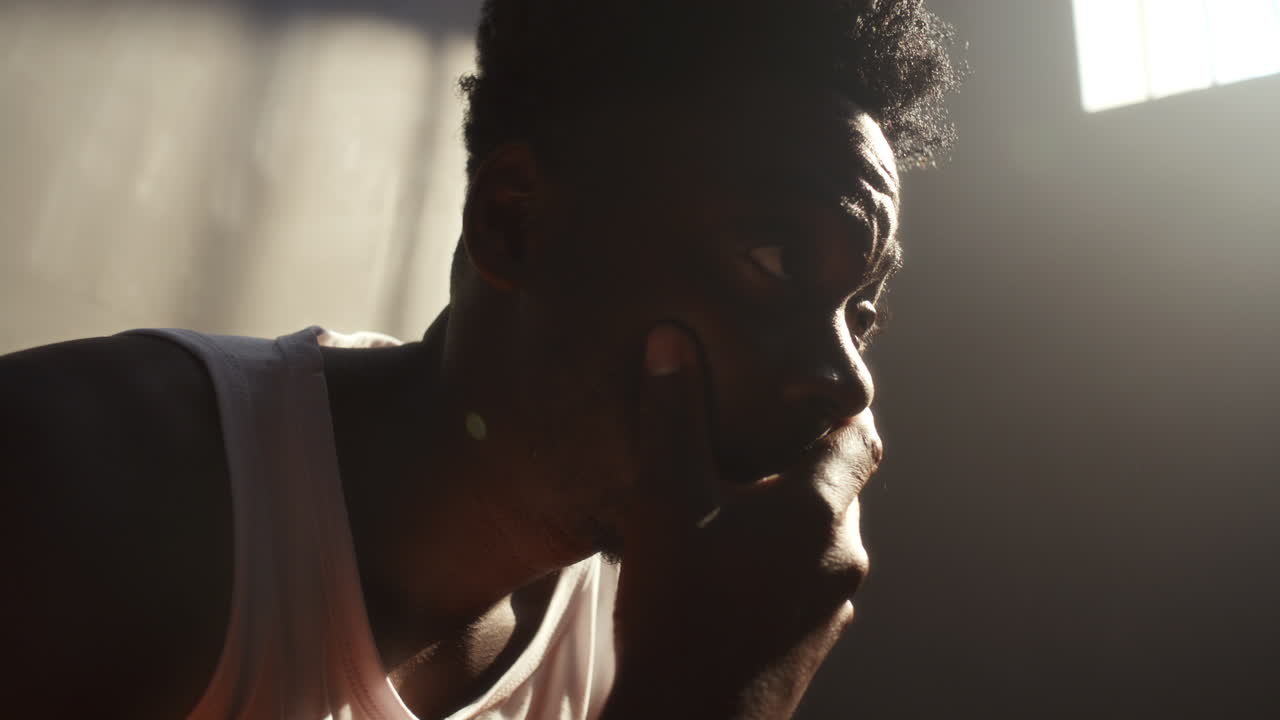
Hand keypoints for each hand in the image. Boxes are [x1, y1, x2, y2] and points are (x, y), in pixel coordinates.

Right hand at [603, 323, 879, 718]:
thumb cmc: (676, 609)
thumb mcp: (664, 502)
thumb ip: (672, 417)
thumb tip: (672, 340)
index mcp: (818, 509)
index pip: (859, 434)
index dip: (835, 406)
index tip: (799, 388)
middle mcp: (843, 553)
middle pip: (841, 484)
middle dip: (802, 458)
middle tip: (750, 439)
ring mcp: (835, 603)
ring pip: (823, 534)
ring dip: (789, 513)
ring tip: (732, 503)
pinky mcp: (817, 640)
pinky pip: (809, 577)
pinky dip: (783, 558)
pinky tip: (730, 566)